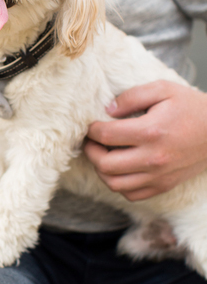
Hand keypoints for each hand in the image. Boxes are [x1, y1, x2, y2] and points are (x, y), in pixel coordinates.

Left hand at [84, 80, 206, 200]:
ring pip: (114, 184)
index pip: (106, 135)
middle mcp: (153, 158)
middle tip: (92, 142)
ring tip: (103, 156)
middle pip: (105, 164)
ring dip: (102, 171)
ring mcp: (158, 176)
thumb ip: (132, 96)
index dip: (92, 130)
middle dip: (91, 152)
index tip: (92, 126)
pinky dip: (119, 185)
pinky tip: (120, 170)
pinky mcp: (164, 185)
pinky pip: (131, 194)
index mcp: (150, 131)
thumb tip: (107, 110)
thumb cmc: (191, 107)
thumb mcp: (163, 89)